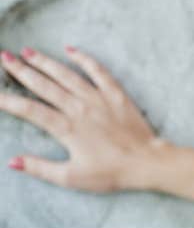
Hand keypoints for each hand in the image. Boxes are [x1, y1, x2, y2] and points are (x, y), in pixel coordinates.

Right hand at [0, 45, 162, 191]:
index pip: (30, 110)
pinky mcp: (116, 94)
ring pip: (67, 75)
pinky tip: (71, 49)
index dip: (8, 101)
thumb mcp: (71, 178)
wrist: (146, 161)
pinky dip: (85, 59)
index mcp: (66, 128)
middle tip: (4, 57)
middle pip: (45, 86)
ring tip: (27, 50)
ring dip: (46, 62)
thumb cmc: (110, 172)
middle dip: (22, 71)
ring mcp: (99, 98)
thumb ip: (40, 168)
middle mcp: (80, 108)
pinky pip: (99, 71)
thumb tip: (12, 162)